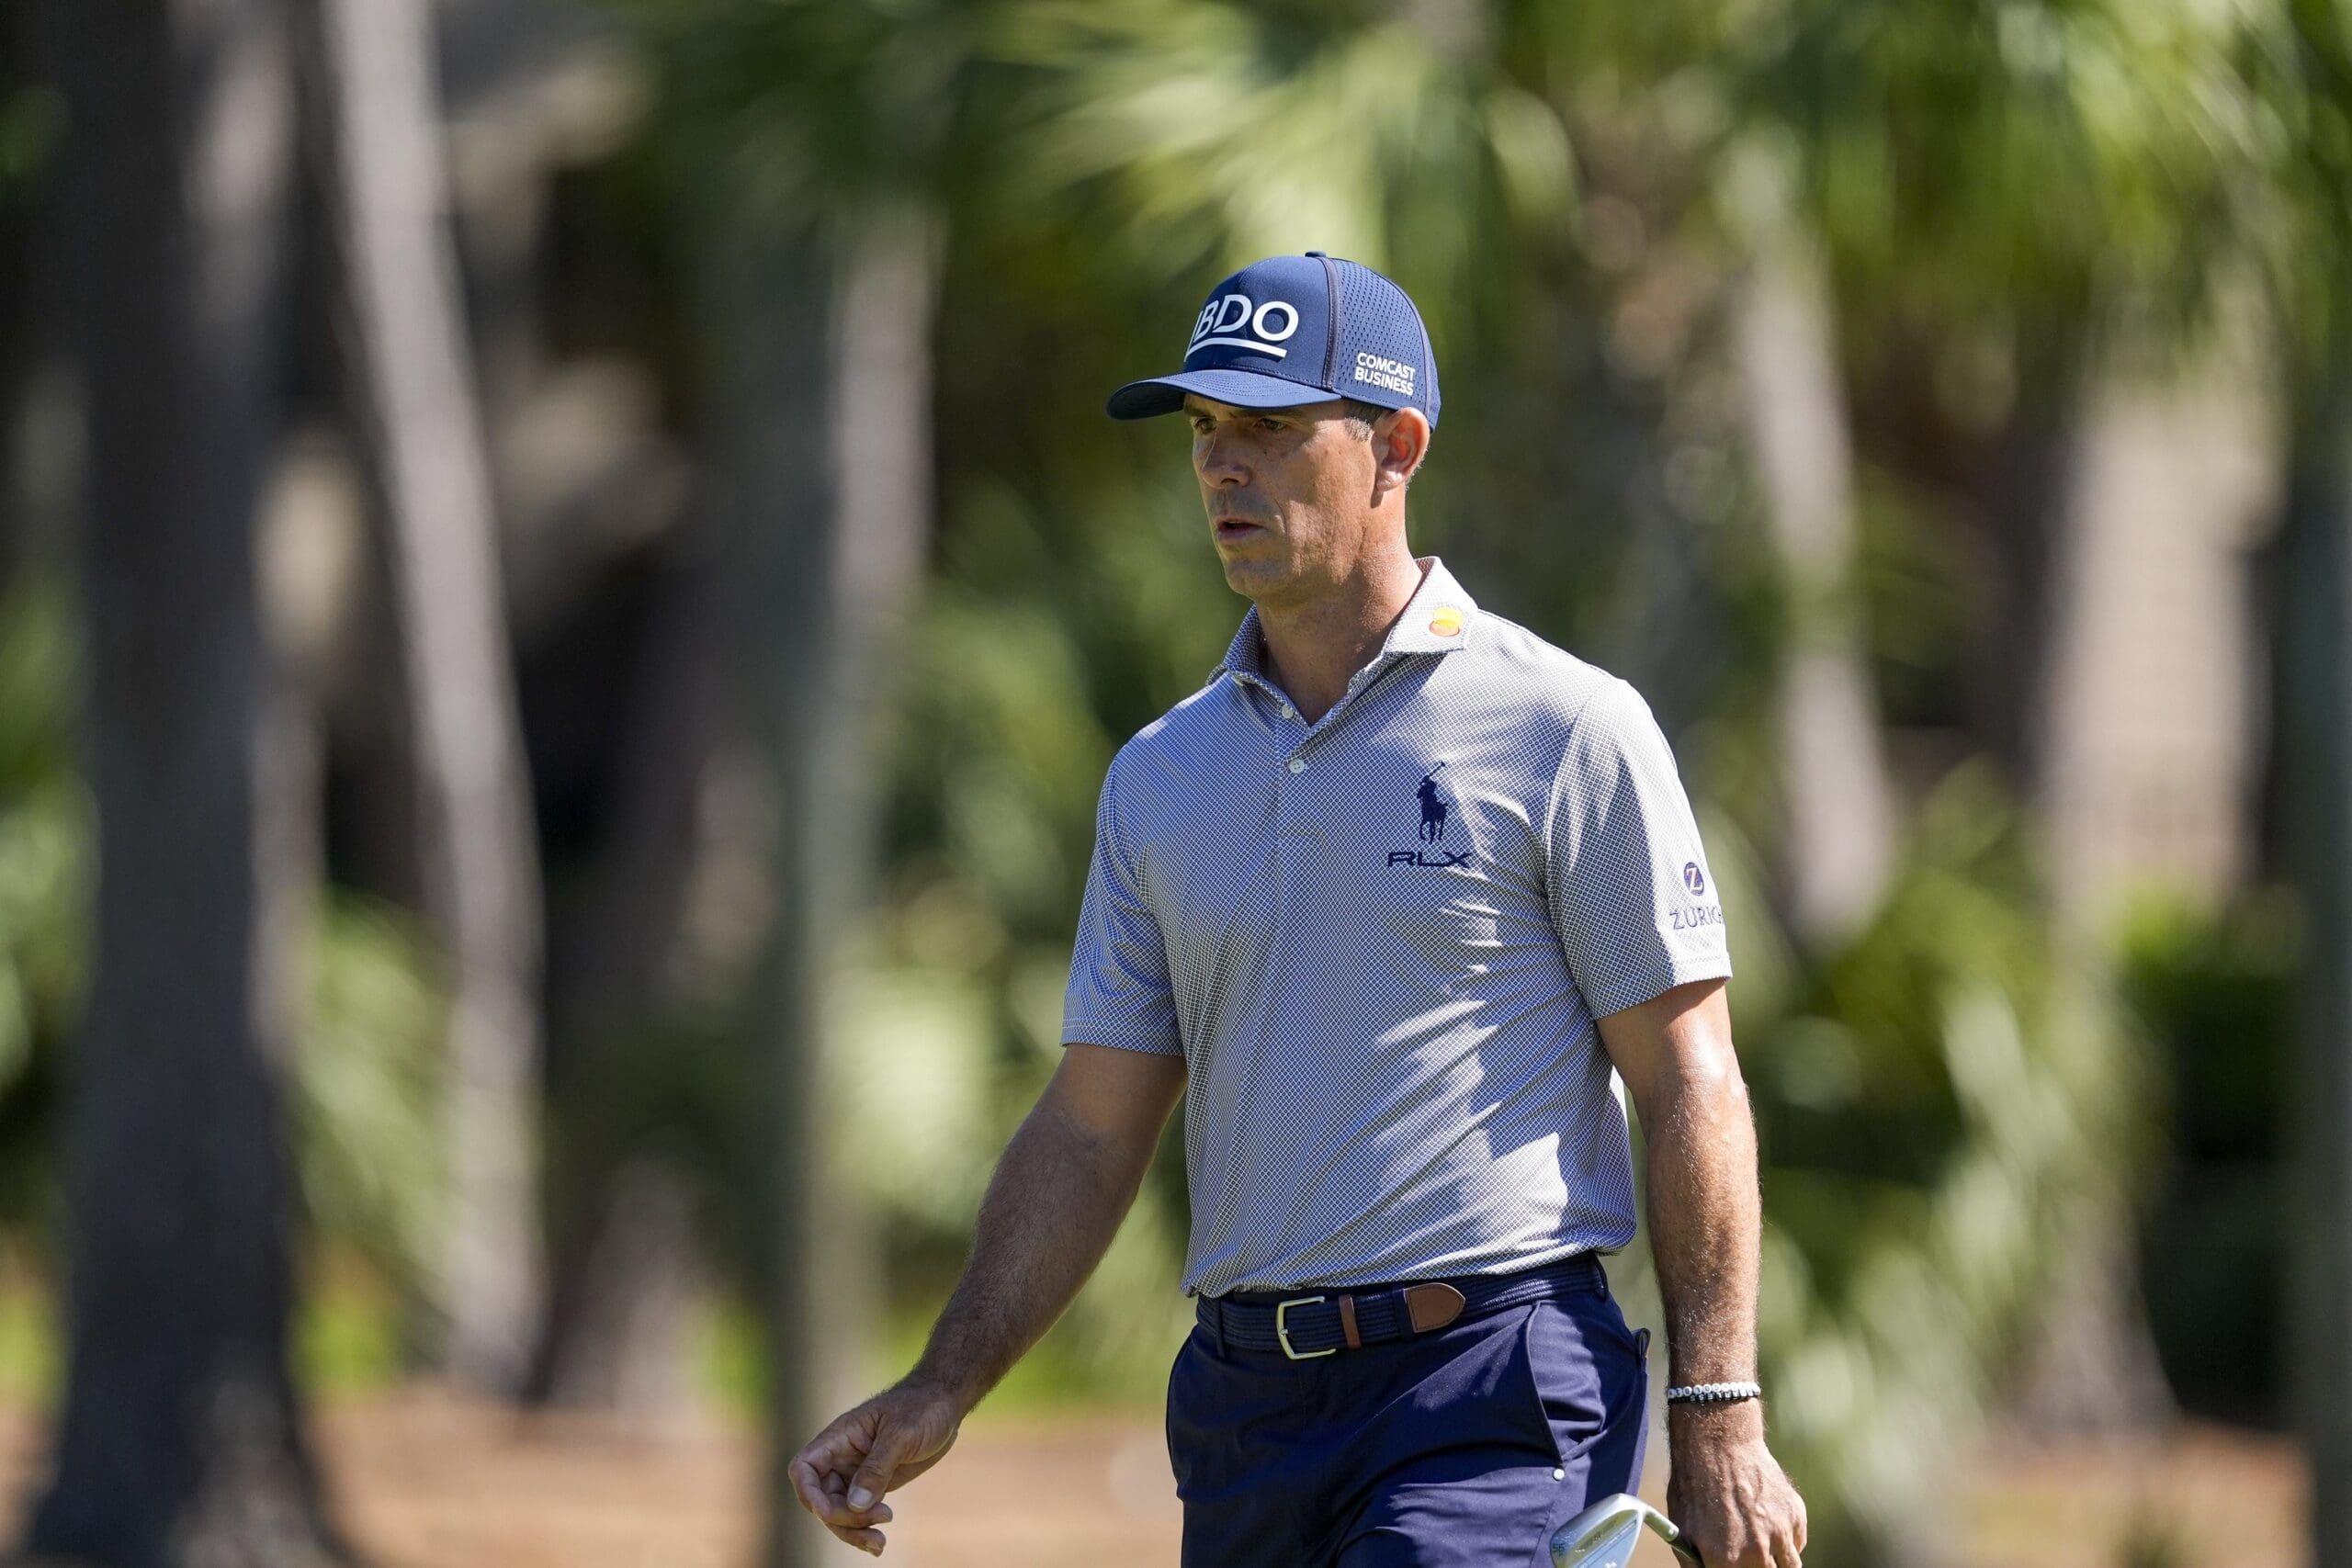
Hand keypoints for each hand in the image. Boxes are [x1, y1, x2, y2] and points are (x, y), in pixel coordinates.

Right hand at [788, 1378, 964, 1556]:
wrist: (945, 1404)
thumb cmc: (922, 1408)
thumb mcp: (902, 1434)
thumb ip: (877, 1468)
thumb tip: (855, 1504)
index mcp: (840, 1437)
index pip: (804, 1468)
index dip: (808, 1494)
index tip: (829, 1512)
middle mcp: (842, 1457)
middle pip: (821, 1498)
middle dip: (841, 1518)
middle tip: (877, 1519)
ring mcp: (856, 1473)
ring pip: (839, 1511)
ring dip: (853, 1531)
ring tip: (879, 1543)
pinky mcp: (874, 1484)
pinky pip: (859, 1513)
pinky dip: (865, 1529)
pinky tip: (879, 1544)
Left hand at [1664, 1402, 1807, 1567]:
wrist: (1718, 1444)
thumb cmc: (1694, 1486)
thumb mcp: (1682, 1530)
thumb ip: (1696, 1565)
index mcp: (1726, 1561)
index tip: (1739, 1567)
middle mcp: (1757, 1552)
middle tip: (1751, 1558)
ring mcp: (1779, 1533)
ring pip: (1791, 1566)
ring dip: (1778, 1561)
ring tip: (1761, 1546)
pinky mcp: (1795, 1514)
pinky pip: (1797, 1543)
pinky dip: (1787, 1541)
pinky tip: (1768, 1523)